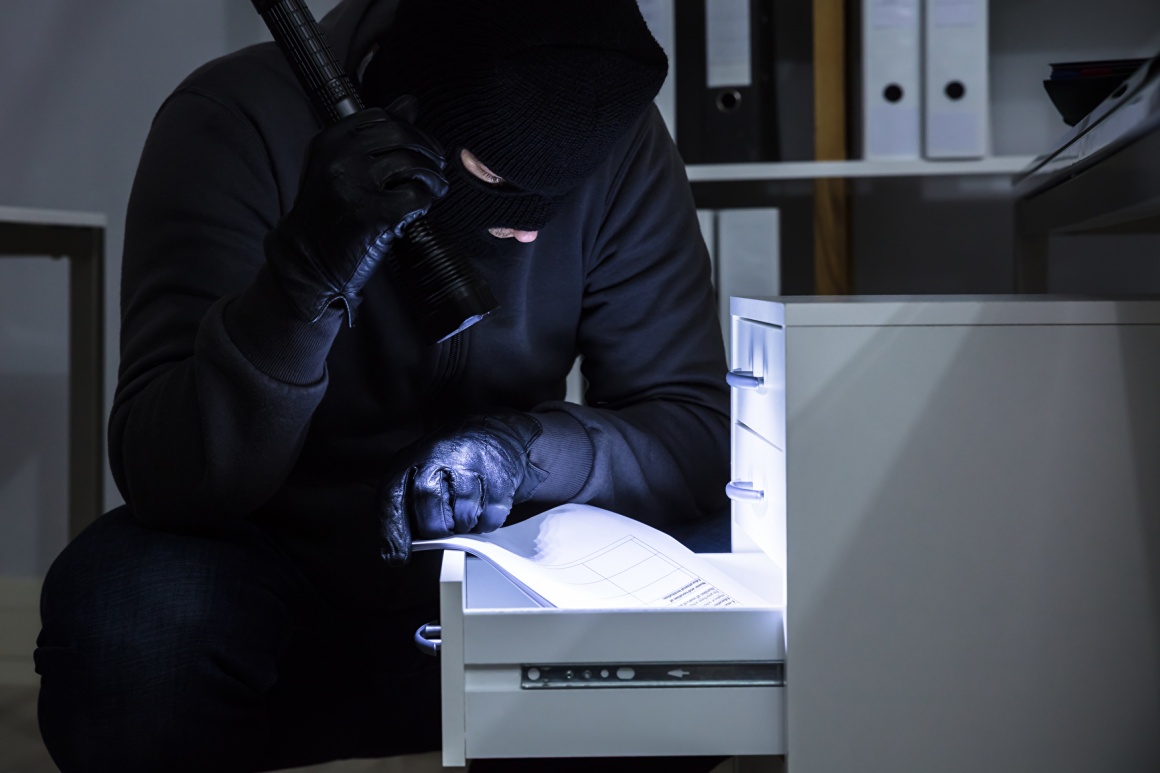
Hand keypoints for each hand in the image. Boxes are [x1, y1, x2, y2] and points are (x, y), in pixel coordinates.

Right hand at [266, 96, 447, 323]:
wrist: (307, 259)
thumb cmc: (327, 213)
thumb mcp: (340, 165)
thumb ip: (374, 134)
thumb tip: (409, 102)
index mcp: (330, 140)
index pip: (382, 117)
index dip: (411, 129)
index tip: (421, 146)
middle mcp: (340, 156)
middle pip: (402, 135)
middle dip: (428, 149)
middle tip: (436, 166)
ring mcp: (356, 184)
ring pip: (413, 163)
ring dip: (432, 176)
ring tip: (434, 187)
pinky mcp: (374, 213)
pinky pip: (416, 195)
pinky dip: (426, 200)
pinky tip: (422, 207)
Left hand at [379, 412, 547, 565]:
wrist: (494, 433)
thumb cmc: (449, 461)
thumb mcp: (417, 472)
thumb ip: (403, 506)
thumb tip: (395, 552)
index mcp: (411, 458)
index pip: (393, 499)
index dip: (394, 533)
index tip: (398, 557)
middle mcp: (439, 457)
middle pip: (431, 517)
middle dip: (436, 530)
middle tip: (443, 524)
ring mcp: (472, 467)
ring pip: (462, 520)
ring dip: (463, 525)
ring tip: (463, 509)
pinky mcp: (500, 479)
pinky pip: (489, 520)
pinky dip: (484, 522)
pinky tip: (481, 506)